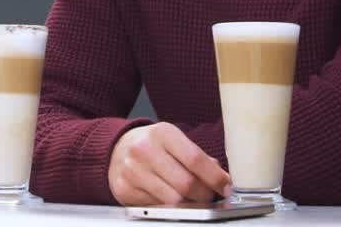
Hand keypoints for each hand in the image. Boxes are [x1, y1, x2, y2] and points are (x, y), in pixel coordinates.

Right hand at [108, 122, 231, 205]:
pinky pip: (157, 208)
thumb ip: (198, 157)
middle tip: (211, 196)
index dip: (215, 177)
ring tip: (193, 199)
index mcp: (162, 133)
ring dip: (190, 204)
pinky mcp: (124, 190)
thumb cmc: (151, 145)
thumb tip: (222, 178)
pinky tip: (171, 199)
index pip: (195, 159)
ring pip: (173, 200)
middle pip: (186, 184)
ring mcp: (132, 171)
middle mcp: (144, 150)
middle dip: (205, 195)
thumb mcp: (174, 141)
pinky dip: (170, 207)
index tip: (225, 186)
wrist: (115, 149)